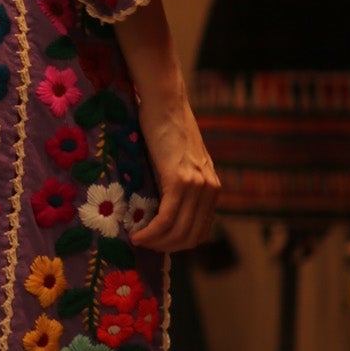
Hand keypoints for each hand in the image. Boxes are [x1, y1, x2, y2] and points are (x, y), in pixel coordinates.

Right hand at [128, 87, 219, 252]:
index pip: (200, 231)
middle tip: (143, 245)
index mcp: (212, 187)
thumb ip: (178, 184)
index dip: (177, 244)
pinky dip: (151, 232)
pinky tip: (137, 235)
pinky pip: (167, 218)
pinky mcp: (180, 180)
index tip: (156, 244)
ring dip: (156, 243)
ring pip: (179, 231)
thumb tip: (159, 209)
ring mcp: (197, 185)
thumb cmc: (164, 127)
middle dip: (166, 248)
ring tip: (138, 240)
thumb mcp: (178, 161)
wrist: (165, 102)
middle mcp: (210, 189)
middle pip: (191, 236)